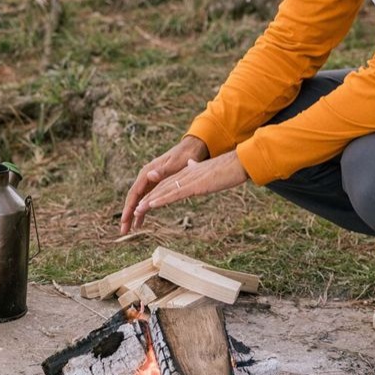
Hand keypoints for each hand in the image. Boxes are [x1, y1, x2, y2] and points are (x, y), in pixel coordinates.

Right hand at [120, 135, 208, 234]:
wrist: (192, 147)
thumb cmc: (185, 155)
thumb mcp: (176, 163)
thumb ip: (163, 170)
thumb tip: (149, 175)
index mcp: (148, 172)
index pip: (134, 193)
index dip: (129, 207)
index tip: (125, 220)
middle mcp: (147, 177)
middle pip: (134, 198)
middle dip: (128, 214)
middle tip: (123, 230)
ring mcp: (151, 181)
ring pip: (139, 200)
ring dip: (134, 214)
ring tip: (129, 230)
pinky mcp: (157, 184)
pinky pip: (146, 199)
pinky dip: (143, 210)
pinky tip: (140, 221)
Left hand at [132, 151, 247, 227]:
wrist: (239, 163)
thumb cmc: (228, 168)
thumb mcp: (209, 169)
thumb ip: (198, 168)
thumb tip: (191, 164)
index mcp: (188, 172)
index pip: (167, 184)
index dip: (155, 193)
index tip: (144, 202)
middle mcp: (185, 174)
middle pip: (162, 188)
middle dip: (147, 200)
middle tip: (134, 211)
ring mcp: (189, 179)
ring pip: (164, 191)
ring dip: (149, 202)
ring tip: (136, 211)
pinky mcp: (194, 185)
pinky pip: (174, 193)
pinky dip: (160, 199)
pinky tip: (150, 205)